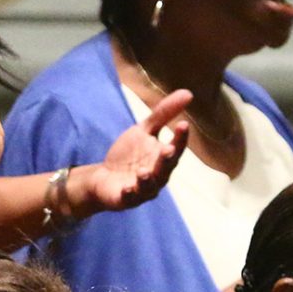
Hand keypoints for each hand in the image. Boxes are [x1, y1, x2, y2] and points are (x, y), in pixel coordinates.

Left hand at [74, 89, 190, 215]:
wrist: (104, 177)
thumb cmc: (129, 155)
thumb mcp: (144, 130)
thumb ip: (163, 114)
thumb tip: (189, 93)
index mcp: (163, 158)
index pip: (176, 148)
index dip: (180, 138)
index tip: (183, 124)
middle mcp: (158, 176)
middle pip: (165, 168)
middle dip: (166, 160)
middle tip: (168, 149)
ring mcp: (142, 189)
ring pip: (149, 186)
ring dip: (148, 179)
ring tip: (144, 171)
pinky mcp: (125, 198)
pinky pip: (130, 198)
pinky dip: (130, 193)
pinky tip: (128, 187)